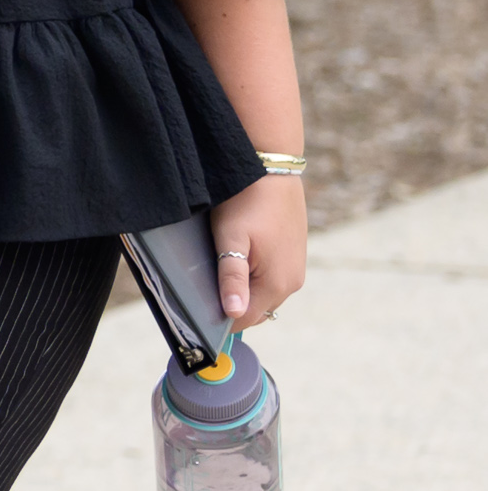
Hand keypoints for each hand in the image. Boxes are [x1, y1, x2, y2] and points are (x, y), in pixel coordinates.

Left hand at [212, 173, 305, 328]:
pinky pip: (270, 279)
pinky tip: (233, 260)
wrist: (273, 169)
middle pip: (254, 309)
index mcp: (277, 284)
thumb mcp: (231, 238)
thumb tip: (234, 314)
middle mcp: (292, 283)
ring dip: (241, 290)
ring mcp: (295, 270)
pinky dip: (252, 277)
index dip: (219, 321)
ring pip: (262, 294)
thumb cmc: (247, 201)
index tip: (194, 314)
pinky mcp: (293, 257)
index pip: (244, 319)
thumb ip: (232, 277)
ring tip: (214, 272)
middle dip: (229, 305)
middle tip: (199, 290)